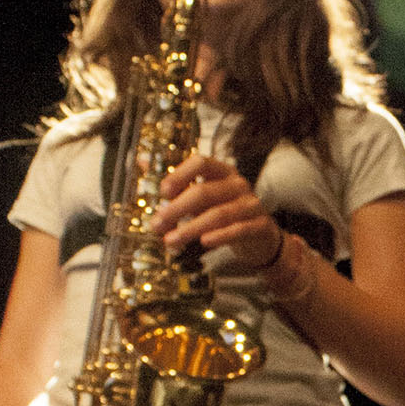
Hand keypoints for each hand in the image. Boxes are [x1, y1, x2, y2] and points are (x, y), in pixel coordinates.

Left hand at [152, 155, 280, 267]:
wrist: (261, 238)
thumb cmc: (226, 215)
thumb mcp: (204, 198)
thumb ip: (179, 188)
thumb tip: (143, 163)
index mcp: (222, 172)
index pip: (201, 162)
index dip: (180, 175)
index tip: (162, 193)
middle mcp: (238, 184)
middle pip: (204, 191)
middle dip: (177, 209)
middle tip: (157, 224)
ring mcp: (251, 204)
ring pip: (218, 214)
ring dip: (191, 228)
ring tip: (170, 240)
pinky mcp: (259, 225)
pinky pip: (238, 230)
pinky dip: (220, 236)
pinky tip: (204, 243)